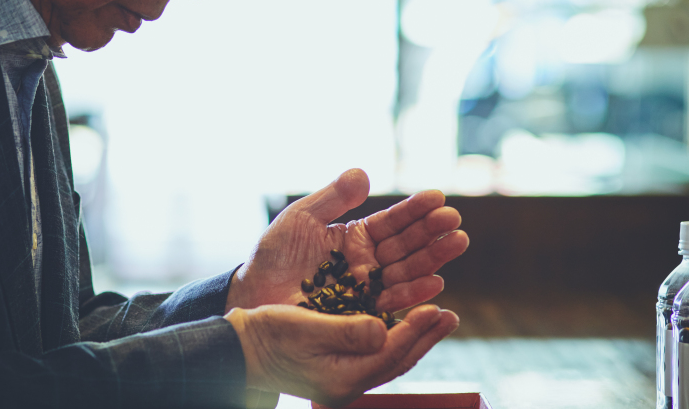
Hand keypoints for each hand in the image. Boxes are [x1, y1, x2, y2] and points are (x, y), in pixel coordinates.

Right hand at [224, 303, 459, 405]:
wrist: (238, 349)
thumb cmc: (266, 337)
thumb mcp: (305, 328)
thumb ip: (346, 331)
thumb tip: (385, 328)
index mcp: (342, 379)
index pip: (390, 354)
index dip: (415, 331)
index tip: (436, 308)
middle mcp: (347, 381)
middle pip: (397, 359)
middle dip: (424, 337)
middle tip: (449, 316)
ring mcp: (343, 373)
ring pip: (389, 354)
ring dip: (414, 334)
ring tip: (436, 315)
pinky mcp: (337, 361)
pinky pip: (375, 349)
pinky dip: (394, 333)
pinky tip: (402, 317)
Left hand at [226, 168, 468, 312]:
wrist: (254, 295)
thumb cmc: (274, 255)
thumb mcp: (301, 218)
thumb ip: (333, 197)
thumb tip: (363, 173)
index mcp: (357, 237)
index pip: (393, 221)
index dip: (415, 210)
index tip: (437, 198)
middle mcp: (369, 262)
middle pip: (408, 246)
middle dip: (432, 233)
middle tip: (454, 221)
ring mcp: (368, 288)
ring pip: (407, 272)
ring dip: (433, 259)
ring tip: (455, 243)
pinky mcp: (364, 313)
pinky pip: (392, 302)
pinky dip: (415, 293)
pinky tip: (435, 281)